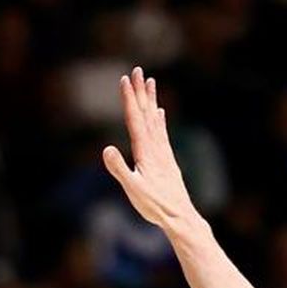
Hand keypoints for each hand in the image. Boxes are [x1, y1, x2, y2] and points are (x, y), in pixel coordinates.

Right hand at [102, 69, 198, 236]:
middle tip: (137, 70)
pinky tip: (161, 113)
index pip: (134, 119)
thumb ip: (119, 169)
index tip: (125, 79)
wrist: (180, 217)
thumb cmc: (155, 206)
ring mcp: (163, 152)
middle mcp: (156, 147)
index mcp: (145, 151)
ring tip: (150, 83)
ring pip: (156, 120)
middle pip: (146, 114)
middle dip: (140, 92)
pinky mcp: (168, 160)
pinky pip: (162, 133)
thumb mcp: (133, 190)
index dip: (129, 99)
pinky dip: (160, 120)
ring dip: (151, 100)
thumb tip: (106, 149)